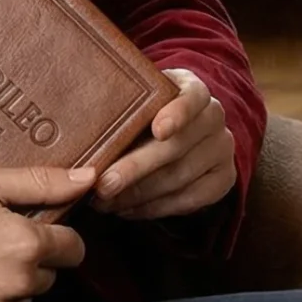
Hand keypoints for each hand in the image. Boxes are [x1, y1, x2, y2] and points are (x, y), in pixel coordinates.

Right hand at [0, 161, 96, 301]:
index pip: (75, 249)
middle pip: (48, 276)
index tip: (29, 227)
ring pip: (22, 301)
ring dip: (7, 285)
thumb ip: (39, 182)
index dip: (56, 235)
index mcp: (24, 245)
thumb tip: (89, 179)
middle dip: (29, 259)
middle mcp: (16, 287)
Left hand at [91, 68, 235, 220]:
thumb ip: (122, 104)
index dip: (177, 113)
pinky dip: (154, 208)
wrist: (184, 129)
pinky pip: (189, 201)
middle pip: (177, 146)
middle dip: (137, 168)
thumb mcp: (140, 98)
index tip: (158, 129)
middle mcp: (214, 118)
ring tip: (105, 202)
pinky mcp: (223, 180)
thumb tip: (79, 122)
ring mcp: (221, 150)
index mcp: (194, 90)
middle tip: (104, 185)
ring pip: (181, 178)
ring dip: (139, 194)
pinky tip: (127, 210)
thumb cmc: (148, 112)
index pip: (192, 97)